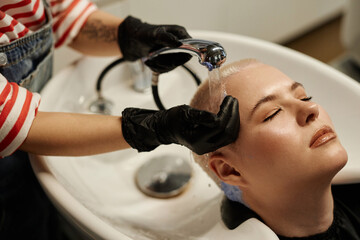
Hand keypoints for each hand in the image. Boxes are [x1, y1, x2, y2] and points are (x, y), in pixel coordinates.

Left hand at [118, 16, 191, 71]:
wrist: (133, 40)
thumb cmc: (144, 33)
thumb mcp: (155, 34)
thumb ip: (167, 38)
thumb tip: (179, 44)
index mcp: (180, 34)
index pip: (190, 48)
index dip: (183, 56)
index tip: (172, 60)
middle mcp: (179, 43)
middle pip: (181, 60)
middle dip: (168, 63)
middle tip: (156, 60)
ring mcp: (173, 52)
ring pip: (173, 66)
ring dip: (160, 66)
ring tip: (150, 60)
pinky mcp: (167, 59)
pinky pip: (166, 69)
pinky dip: (157, 68)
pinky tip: (150, 62)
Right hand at [121, 96, 239, 154]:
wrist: (167, 130)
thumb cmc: (173, 119)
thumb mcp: (183, 113)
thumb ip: (199, 115)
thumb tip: (215, 116)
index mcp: (196, 139)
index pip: (218, 126)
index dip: (226, 112)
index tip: (228, 98)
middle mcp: (204, 147)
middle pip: (227, 133)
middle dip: (233, 115)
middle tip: (233, 101)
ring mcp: (208, 148)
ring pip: (229, 136)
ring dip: (234, 120)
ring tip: (233, 106)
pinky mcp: (212, 145)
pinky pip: (227, 137)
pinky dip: (231, 125)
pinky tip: (230, 114)